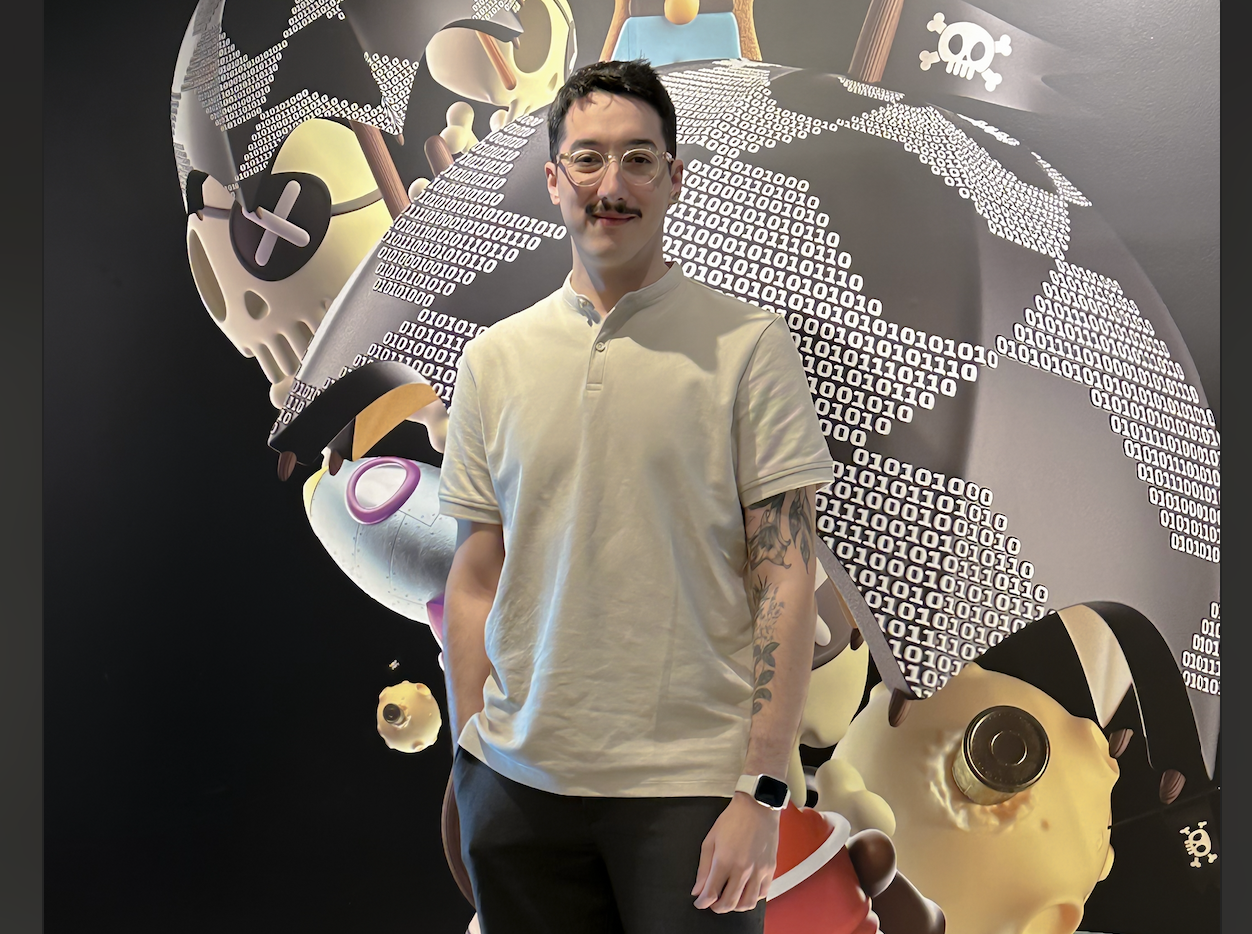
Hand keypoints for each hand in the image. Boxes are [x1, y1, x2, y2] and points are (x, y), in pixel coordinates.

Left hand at [691, 792, 779, 911]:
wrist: (757, 806)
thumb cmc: (733, 819)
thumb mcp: (710, 840)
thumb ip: (703, 868)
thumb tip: (698, 889)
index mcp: (725, 861)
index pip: (711, 893)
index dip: (702, 902)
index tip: (699, 902)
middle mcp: (743, 869)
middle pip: (729, 903)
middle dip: (717, 907)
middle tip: (712, 903)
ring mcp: (758, 871)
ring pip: (747, 903)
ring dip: (735, 906)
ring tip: (729, 899)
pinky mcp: (770, 869)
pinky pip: (762, 894)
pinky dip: (752, 898)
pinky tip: (745, 891)